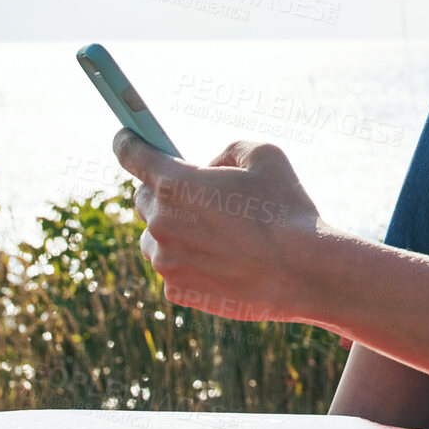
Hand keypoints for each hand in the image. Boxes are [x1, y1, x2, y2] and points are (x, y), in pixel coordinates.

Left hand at [112, 127, 325, 323]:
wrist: (303, 272)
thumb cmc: (287, 208)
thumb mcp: (265, 155)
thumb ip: (228, 150)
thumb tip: (211, 167)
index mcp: (175, 182)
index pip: (131, 154)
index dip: (127, 141)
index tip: (126, 137)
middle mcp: (160, 221)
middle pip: (143, 198)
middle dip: (164, 192)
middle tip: (197, 194)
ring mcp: (166, 260)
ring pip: (155, 237)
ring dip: (174, 229)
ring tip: (215, 232)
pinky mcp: (177, 290)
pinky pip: (172, 268)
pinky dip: (189, 260)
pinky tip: (223, 259)